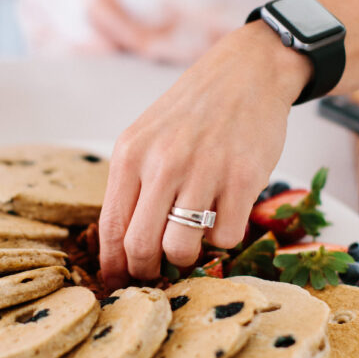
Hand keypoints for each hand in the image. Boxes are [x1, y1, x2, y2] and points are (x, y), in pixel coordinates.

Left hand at [99, 22, 311, 287]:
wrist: (247, 73)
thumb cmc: (194, 111)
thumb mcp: (147, 137)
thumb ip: (133, 184)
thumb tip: (122, 246)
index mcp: (131, 154)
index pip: (110, 227)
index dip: (113, 266)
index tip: (118, 284)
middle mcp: (163, 163)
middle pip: (141, 247)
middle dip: (147, 272)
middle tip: (158, 274)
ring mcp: (204, 171)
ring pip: (182, 249)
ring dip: (187, 257)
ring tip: (194, 237)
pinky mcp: (244, 179)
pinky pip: (225, 237)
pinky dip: (224, 237)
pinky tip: (225, 212)